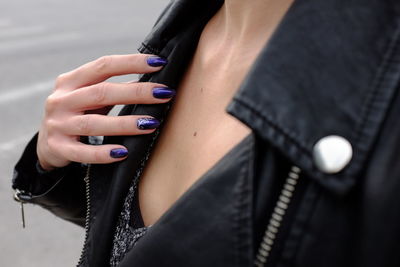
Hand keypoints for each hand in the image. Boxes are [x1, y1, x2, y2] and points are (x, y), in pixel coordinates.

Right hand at [37, 54, 172, 169]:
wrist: (47, 143)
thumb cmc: (78, 114)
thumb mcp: (89, 97)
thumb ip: (113, 88)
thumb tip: (153, 83)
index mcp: (71, 81)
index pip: (103, 66)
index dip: (132, 63)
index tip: (159, 63)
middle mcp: (61, 100)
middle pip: (102, 92)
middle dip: (136, 92)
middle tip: (165, 94)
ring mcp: (58, 124)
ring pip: (94, 123)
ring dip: (125, 124)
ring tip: (151, 123)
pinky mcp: (58, 148)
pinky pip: (83, 153)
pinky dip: (104, 153)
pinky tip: (123, 153)